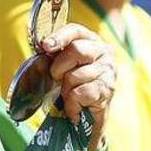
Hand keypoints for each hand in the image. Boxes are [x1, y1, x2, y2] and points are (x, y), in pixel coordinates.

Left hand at [42, 24, 115, 150]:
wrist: (87, 119)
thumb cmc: (72, 89)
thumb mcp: (58, 70)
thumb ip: (50, 59)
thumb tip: (42, 56)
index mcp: (90, 41)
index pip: (76, 31)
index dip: (60, 36)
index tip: (46, 45)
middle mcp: (104, 52)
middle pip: (76, 50)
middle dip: (58, 67)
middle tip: (57, 79)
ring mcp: (108, 71)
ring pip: (75, 75)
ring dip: (65, 90)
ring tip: (70, 97)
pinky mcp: (107, 90)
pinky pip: (79, 94)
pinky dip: (72, 105)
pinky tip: (76, 108)